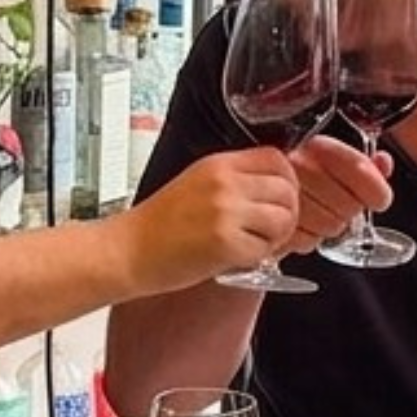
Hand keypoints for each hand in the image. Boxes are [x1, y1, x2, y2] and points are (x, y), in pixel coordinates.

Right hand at [118, 147, 300, 295]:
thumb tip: (276, 189)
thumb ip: (235, 179)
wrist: (127, 251)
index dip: (288, 180)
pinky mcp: (225, 244)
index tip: (281, 198)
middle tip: (273, 229)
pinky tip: (241, 257)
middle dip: (287, 213)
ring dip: (277, 237)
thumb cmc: (158, 224)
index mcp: (219, 164)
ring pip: (284, 219)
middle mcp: (225, 183)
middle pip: (287, 189)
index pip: (277, 159)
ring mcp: (226, 212)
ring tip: (256, 244)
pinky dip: (260, 257)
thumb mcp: (197, 182)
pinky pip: (266, 249)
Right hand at [284, 135, 394, 253]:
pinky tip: (301, 223)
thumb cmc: (290, 174)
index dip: (376, 191)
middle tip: (336, 203)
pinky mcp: (273, 223)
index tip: (377, 198)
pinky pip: (308, 241)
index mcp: (316, 146)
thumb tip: (383, 163)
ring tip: (315, 212)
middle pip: (350, 205)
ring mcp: (283, 196)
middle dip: (349, 210)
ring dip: (329, 224)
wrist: (244, 189)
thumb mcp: (326, 158)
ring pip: (332, 226)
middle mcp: (299, 167)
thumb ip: (360, 162)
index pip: (360, 170)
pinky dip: (308, 237)